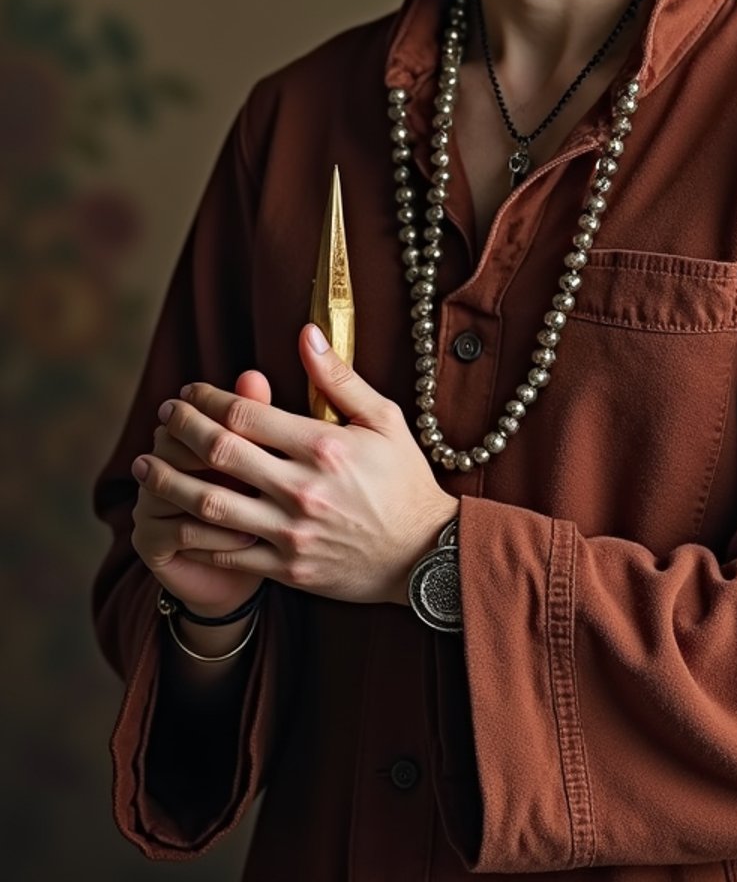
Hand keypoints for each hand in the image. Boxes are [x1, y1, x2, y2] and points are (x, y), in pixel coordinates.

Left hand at [131, 325, 458, 606]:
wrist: (425, 554)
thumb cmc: (405, 479)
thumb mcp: (384, 419)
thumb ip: (339, 378)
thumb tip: (307, 333)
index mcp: (324, 446)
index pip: (246, 414)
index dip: (207, 398)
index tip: (190, 391)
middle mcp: (303, 489)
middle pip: (219, 452)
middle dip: (180, 430)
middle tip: (163, 416)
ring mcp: (291, 532)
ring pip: (210, 506)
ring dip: (168, 484)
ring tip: (145, 467)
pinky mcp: (286, 569)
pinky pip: (224, 554)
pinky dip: (191, 536)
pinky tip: (170, 520)